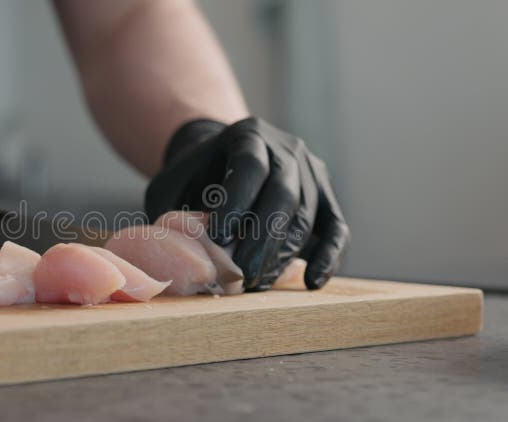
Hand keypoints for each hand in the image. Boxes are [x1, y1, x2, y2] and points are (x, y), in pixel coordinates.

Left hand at [145, 117, 348, 289]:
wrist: (219, 162)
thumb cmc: (191, 181)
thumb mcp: (171, 187)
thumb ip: (173, 216)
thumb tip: (178, 258)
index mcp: (246, 134)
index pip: (249, 166)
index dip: (236, 202)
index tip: (219, 237)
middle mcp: (286, 148)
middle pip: (283, 194)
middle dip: (262, 239)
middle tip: (242, 276)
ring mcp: (311, 171)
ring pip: (307, 215)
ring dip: (283, 255)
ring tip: (258, 284)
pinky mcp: (326, 197)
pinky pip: (336, 228)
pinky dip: (327, 257)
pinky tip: (310, 282)